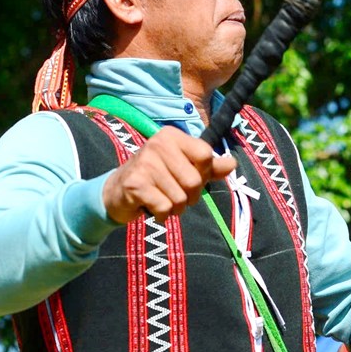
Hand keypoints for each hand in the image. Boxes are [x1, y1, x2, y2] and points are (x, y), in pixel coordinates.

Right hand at [102, 126, 237, 223]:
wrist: (118, 191)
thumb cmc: (158, 178)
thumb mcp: (184, 167)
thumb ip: (210, 167)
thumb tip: (232, 164)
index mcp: (172, 136)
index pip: (206, 155)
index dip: (203, 173)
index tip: (189, 176)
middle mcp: (157, 144)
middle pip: (195, 181)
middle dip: (190, 196)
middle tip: (174, 192)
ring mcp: (145, 164)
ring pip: (181, 198)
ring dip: (175, 207)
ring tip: (161, 199)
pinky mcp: (135, 184)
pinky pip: (165, 208)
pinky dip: (162, 215)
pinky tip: (151, 207)